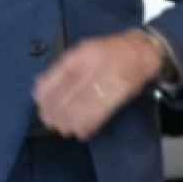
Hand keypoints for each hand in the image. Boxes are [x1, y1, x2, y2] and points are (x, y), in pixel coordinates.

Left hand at [32, 30, 162, 140]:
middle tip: (48, 121)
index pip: (60, 75)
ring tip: (62, 128)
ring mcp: (109, 80)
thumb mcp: (83, 50)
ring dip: (70, 120)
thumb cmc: (109, 51)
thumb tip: (40, 87)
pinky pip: (102, 111)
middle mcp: (95, 65)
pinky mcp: (120, 93)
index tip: (39, 103)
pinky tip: (81, 131)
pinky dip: (90, 124)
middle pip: (70, 92)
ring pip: (84, 104)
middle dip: (57, 110)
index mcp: (84, 53)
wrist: (143, 51)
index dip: (48, 91)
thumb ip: (62, 67)